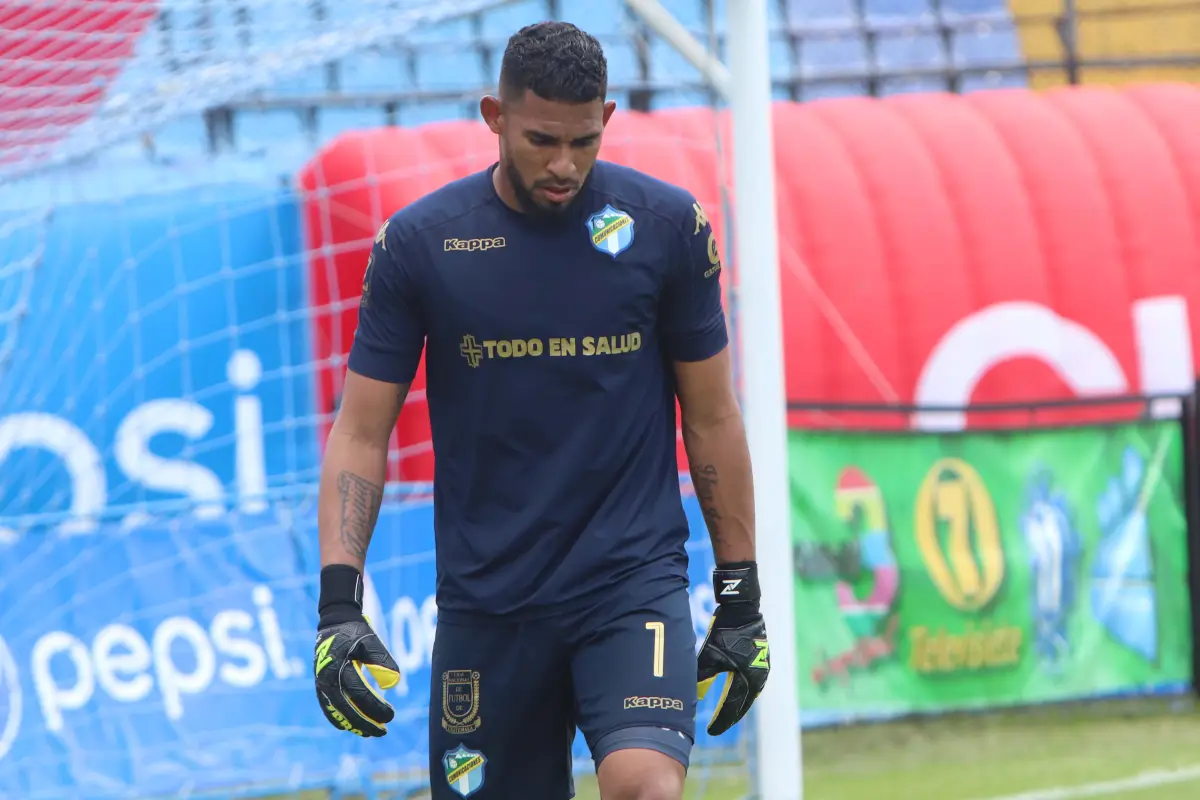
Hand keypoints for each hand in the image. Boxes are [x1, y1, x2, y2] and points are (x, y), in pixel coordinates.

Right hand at [314, 566, 400, 736]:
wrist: (334, 622)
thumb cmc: (356, 632)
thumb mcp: (371, 641)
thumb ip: (382, 661)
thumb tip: (393, 684)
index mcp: (339, 667)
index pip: (360, 694)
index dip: (376, 707)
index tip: (391, 716)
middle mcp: (327, 679)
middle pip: (346, 708)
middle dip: (365, 723)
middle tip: (382, 731)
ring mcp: (321, 684)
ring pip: (336, 711)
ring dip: (352, 724)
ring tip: (369, 733)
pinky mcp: (320, 686)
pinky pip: (328, 707)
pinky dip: (339, 719)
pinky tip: (351, 727)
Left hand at [697, 561, 769, 735]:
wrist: (742, 608)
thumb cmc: (725, 632)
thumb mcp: (710, 656)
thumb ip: (702, 677)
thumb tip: (693, 695)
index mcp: (747, 680)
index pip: (732, 707)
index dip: (721, 721)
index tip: (711, 732)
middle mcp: (759, 677)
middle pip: (742, 704)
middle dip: (729, 716)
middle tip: (717, 727)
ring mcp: (762, 668)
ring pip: (748, 694)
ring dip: (737, 704)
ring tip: (725, 714)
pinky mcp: (761, 659)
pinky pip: (750, 682)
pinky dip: (741, 691)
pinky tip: (735, 693)